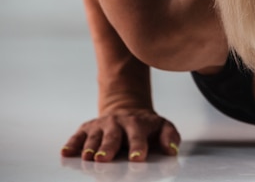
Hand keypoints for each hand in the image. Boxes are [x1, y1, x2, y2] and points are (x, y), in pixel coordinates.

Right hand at [61, 109, 180, 161]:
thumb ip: (170, 137)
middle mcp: (118, 123)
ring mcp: (102, 125)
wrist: (128, 110)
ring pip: (94, 136)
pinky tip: (66, 152)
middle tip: (103, 159)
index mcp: (138, 123)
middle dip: (108, 147)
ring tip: (87, 158)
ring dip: (90, 146)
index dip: (138, 146)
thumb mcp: (163, 127)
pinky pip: (78, 135)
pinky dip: (72, 143)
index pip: (138, 135)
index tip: (137, 158)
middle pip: (113, 135)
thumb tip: (171, 151)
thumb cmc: (147, 126)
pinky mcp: (88, 127)